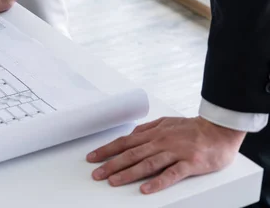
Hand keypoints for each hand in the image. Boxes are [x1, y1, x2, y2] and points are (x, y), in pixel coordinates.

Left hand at [87, 116, 245, 193]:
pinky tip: (146, 189)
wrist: (219, 129)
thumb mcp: (165, 122)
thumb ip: (148, 129)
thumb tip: (131, 133)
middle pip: (131, 153)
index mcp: (153, 134)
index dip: (107, 150)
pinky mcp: (190, 163)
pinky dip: (158, 182)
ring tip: (113, 181)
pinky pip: (171, 174)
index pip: (124, 142)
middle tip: (96, 174)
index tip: (92, 158)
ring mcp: (175, 152)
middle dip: (111, 164)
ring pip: (147, 163)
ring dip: (128, 173)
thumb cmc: (192, 128)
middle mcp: (160, 142)